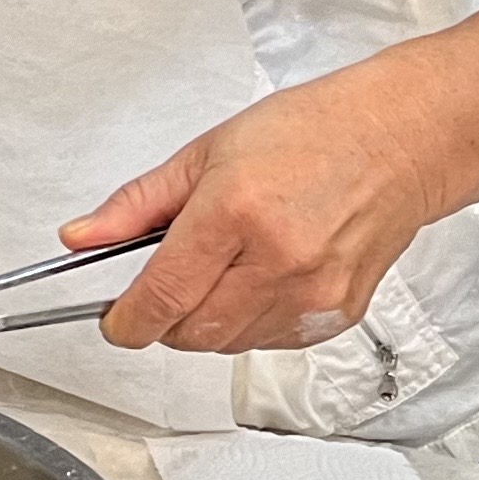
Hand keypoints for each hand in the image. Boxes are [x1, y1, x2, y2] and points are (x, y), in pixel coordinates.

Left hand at [60, 60, 445, 352]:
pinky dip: (249, 324)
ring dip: (207, 323)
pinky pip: (271, 343)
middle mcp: (278, 261)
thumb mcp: (205, 153)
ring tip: (222, 267)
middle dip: (164, 320)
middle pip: (192, 333)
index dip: (125, 320)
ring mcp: (313, 294)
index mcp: (236, 212)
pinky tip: (259, 279)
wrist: (397, 141)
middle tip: (165, 283)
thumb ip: (137, 204)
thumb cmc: (309, 133)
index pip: (162, 296)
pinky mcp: (338, 315)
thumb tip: (81, 238)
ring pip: (230, 345)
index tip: (113, 320)